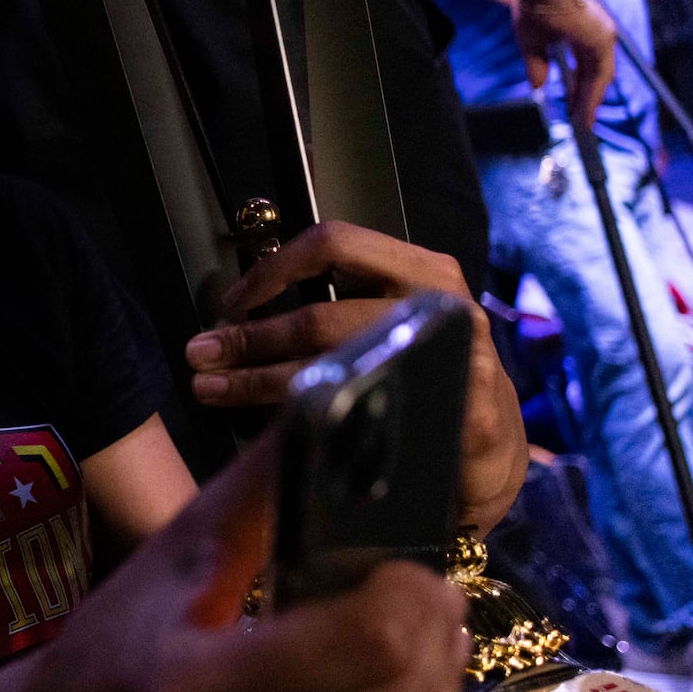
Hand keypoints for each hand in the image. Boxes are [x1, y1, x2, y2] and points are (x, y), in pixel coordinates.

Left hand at [184, 222, 527, 535]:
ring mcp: (458, 358)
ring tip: (213, 388)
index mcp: (418, 269)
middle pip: (322, 316)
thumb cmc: (426, 374)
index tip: (231, 304)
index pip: (334, 243)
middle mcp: (440, 304)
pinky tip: (277, 433)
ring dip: (261, 381)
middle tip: (201, 355)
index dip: (273, 268)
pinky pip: (371, 417)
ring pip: (336, 366)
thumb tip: (235, 320)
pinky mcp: (466, 415)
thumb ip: (334, 308)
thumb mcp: (387, 323)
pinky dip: (314, 424)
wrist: (491, 448)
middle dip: (251, 339)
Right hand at [512, 0, 617, 131]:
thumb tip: (538, 85)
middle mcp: (594, 33)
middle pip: (592, 73)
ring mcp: (601, 36)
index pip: (582, 64)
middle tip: (578, 119)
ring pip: (599, 77)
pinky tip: (585, 111)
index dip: (577, 85)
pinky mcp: (602, 41)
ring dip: (590, 101)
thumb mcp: (531, 42)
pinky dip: (593, 95)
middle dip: (585, 97)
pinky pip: (601, 76)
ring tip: (582, 123)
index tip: (571, 103)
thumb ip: (537, 64)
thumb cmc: (533, 4)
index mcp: (579, 29)